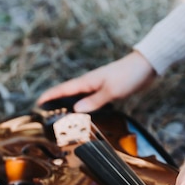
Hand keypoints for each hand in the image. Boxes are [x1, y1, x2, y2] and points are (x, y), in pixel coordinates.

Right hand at [37, 50, 156, 112]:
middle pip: (68, 94)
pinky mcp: (106, 91)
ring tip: (61, 118)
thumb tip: (76, 110)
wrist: (146, 67)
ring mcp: (97, 87)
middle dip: (55, 103)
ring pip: (79, 98)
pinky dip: (84, 108)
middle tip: (45, 115)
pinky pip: (90, 101)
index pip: (63, 89)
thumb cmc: (129, 75)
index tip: (37, 103)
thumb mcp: (111, 91)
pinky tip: (84, 115)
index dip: (49, 96)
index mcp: (87, 82)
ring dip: (69, 106)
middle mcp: (89, 84)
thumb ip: (94, 101)